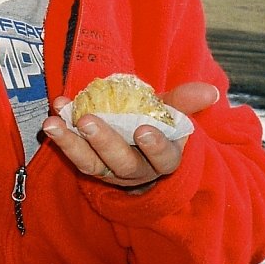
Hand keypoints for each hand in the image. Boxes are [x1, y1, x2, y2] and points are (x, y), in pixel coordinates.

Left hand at [42, 82, 219, 189]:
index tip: (143, 130)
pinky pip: (75, 156)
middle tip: (88, 120)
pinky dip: (62, 138)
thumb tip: (211, 91)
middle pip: (123, 163)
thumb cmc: (160, 125)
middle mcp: (139, 172)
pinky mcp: (91, 166)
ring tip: (53, 123)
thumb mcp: (173, 113)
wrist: (141, 146)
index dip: (154, 146)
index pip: (164, 158)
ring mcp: (112, 173)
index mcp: (165, 159)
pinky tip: (52, 117)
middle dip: (105, 142)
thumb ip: (186, 101)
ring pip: (92, 164)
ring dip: (71, 143)